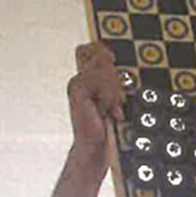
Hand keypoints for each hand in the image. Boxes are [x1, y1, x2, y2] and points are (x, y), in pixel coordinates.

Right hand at [67, 42, 125, 167]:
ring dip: (114, 91)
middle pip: (102, 54)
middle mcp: (81, 77)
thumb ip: (113, 80)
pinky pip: (101, 80)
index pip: (97, 48)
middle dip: (115, 77)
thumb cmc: (107, 128)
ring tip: (113, 109)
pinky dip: (109, 96)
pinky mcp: (77, 88)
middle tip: (118, 100)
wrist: (96, 148)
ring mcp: (77, 82)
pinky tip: (106, 110)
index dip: (108, 55)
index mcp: (88, 78)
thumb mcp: (115, 100)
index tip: (116, 72)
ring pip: (105, 69)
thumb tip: (114, 57)